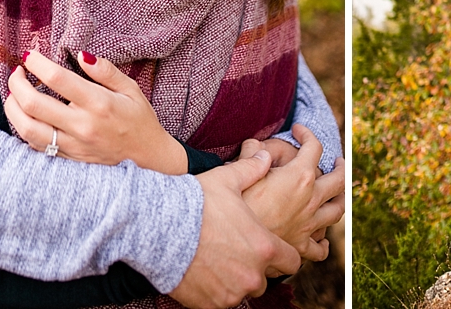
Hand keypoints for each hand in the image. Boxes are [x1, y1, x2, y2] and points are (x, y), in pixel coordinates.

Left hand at [5, 50, 186, 173]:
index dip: (37, 64)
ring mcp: (72, 145)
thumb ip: (106, 71)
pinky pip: (34, 144)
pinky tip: (25, 115)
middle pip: (33, 104)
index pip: (58, 79)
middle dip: (17, 83)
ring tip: (15, 94)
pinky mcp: (67, 158)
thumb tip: (82, 55)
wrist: (147, 158)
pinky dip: (23, 127)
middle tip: (17, 71)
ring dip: (12, 108)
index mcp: (98, 103)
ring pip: (27, 128)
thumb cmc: (140, 120)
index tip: (30, 55)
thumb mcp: (131, 89)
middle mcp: (82, 125)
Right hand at [169, 151, 301, 308]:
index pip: (292, 260)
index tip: (272, 248)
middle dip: (255, 267)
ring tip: (218, 261)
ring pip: (243, 291)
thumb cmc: (195, 203)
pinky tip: (204, 272)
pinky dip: (216, 291)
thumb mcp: (226, 180)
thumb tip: (264, 156)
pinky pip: (221, 302)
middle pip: (265, 278)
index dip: (283, 254)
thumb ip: (251, 170)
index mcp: (264, 247)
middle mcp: (252, 275)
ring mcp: (231, 293)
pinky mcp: (210, 305)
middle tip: (237, 252)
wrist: (159, 229)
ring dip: (236, 280)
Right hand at [242, 125, 345, 261]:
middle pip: (339, 180)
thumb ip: (250, 153)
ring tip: (339, 194)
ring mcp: (308, 224)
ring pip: (337, 211)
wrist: (230, 242)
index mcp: (299, 176)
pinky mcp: (300, 246)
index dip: (307, 133)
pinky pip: (319, 248)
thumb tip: (255, 144)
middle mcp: (311, 200)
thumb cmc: (234, 204)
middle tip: (338, 162)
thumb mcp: (239, 169)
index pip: (314, 146)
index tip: (298, 129)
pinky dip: (323, 243)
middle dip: (341, 167)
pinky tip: (322, 240)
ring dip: (341, 200)